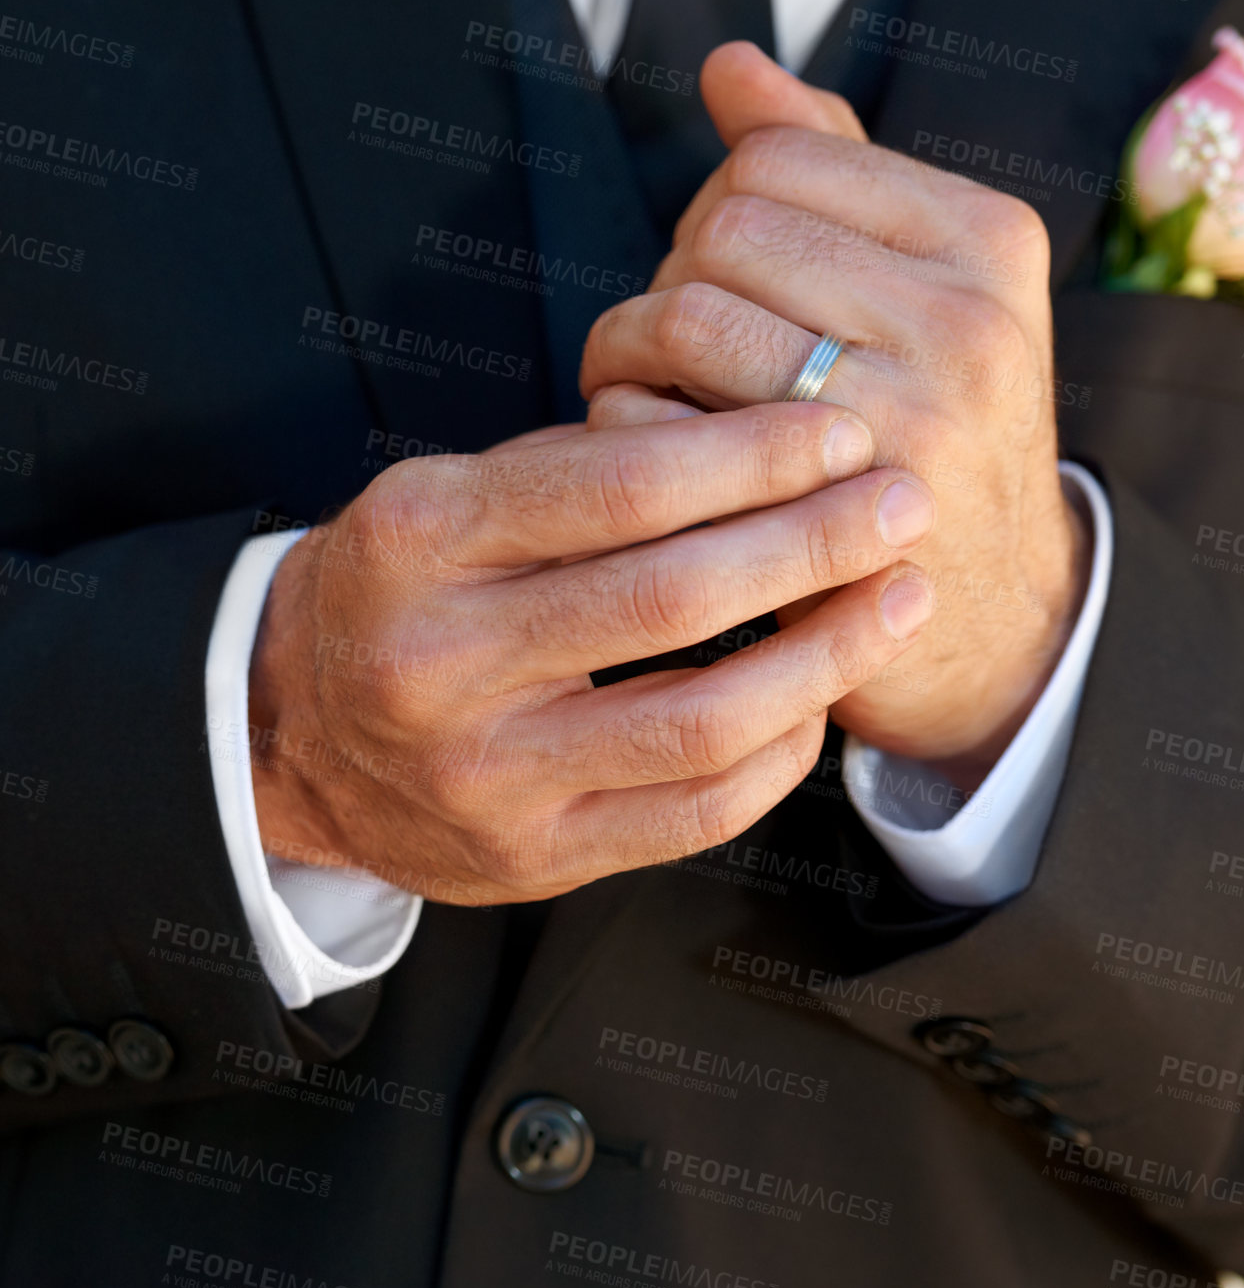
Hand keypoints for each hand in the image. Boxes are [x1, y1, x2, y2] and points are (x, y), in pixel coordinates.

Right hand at [247, 408, 936, 903]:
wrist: (295, 736)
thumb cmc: (401, 590)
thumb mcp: (450, 499)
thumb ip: (580, 472)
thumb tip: (760, 443)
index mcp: (418, 540)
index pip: (620, 486)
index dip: (754, 454)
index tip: (842, 430)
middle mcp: (440, 662)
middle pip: (674, 598)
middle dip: (815, 540)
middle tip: (905, 500)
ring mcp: (485, 776)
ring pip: (702, 719)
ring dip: (826, 653)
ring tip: (902, 596)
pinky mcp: (533, 857)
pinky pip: (696, 812)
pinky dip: (782, 751)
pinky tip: (822, 696)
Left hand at [581, 43, 1091, 789]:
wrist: (1000, 614)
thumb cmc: (938, 434)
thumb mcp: (929, 294)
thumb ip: (839, 174)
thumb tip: (731, 69)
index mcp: (988, 238)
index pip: (775, 157)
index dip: (715, 208)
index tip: (719, 273)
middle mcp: (966, 319)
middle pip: (722, 229)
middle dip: (669, 278)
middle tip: (669, 339)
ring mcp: (909, 420)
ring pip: (683, 316)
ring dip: (625, 347)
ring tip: (636, 383)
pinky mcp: (836, 518)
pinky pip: (661, 425)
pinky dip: (622, 424)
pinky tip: (647, 445)